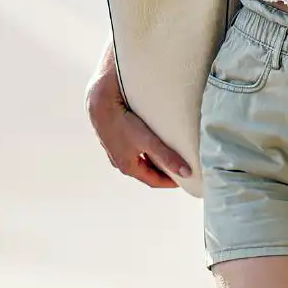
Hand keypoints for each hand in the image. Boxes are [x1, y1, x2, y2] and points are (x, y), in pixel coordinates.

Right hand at [85, 74, 191, 188]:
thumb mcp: (148, 141)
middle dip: (163, 172)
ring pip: (139, 161)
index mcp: (129, 167)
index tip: (184, 180)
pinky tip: (151, 141)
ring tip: (169, 154)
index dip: (170, 182)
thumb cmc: (123, 123)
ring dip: (154, 160)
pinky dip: (145, 150)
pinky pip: (134, 150)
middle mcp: (121, 162)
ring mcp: (116, 151)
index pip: (153, 181)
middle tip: (179, 168)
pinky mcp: (115, 139)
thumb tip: (186, 172)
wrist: (101, 106)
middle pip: (147, 172)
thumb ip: (167, 156)